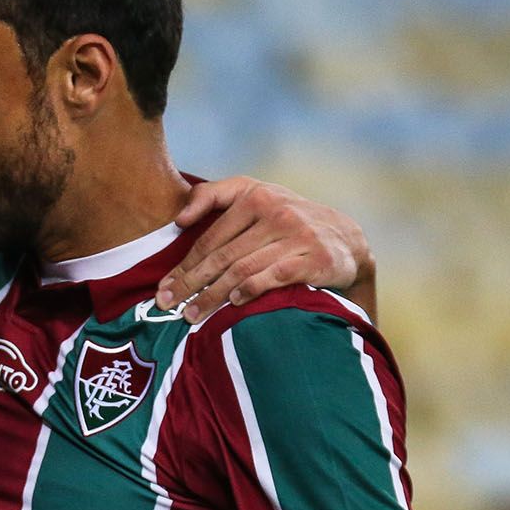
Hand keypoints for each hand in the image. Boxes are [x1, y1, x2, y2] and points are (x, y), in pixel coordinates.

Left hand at [155, 178, 370, 324]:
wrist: (346, 239)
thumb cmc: (287, 220)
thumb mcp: (255, 195)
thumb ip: (214, 195)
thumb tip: (179, 220)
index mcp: (255, 196)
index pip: (210, 238)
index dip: (184, 265)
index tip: (163, 287)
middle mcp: (276, 212)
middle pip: (222, 256)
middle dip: (190, 284)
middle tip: (168, 305)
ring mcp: (296, 235)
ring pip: (243, 270)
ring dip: (213, 296)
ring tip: (192, 314)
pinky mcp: (314, 258)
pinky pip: (274, 277)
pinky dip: (250, 291)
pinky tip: (233, 303)